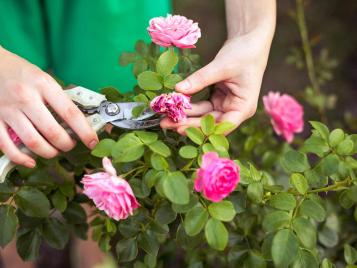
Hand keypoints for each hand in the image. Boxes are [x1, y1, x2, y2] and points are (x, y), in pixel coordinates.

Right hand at [0, 47, 97, 167]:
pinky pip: (7, 146)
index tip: (93, 142)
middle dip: (66, 144)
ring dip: (49, 153)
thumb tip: (81, 122)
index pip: (70, 113)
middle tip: (70, 145)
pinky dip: (21, 159)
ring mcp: (8, 110)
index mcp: (44, 85)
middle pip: (52, 132)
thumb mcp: (45, 79)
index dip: (84, 131)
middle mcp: (26, 98)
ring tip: (55, 151)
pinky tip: (31, 161)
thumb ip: (59, 99)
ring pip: (33, 142)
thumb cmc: (23, 74)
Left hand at [160, 23, 273, 134]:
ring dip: (186, 115)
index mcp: (243, 107)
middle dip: (188, 123)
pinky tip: (174, 105)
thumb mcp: (221, 66)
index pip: (222, 125)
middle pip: (210, 122)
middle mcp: (235, 110)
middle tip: (166, 123)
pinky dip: (189, 105)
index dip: (202, 129)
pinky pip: (201, 106)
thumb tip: (178, 89)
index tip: (181, 128)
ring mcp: (226, 105)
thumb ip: (200, 79)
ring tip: (165, 117)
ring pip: (203, 115)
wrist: (249, 40)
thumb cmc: (244, 53)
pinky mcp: (218, 98)